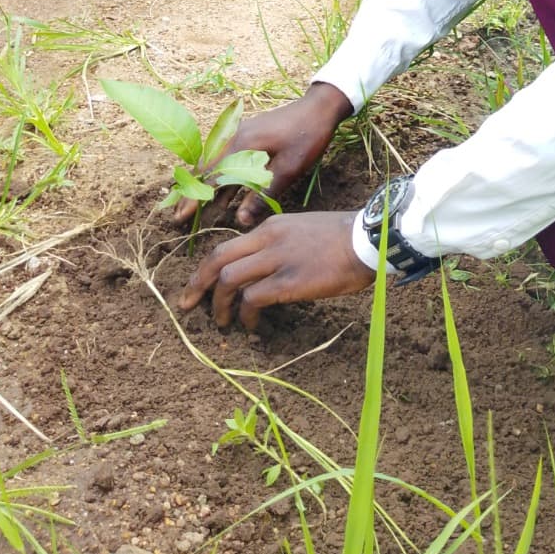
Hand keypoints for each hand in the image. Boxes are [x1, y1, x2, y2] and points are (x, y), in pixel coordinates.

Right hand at [173, 81, 351, 227]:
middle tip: (178, 216)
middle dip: (191, 192)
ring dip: (204, 184)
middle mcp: (234, 137)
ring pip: (213, 163)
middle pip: (205, 168)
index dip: (194, 199)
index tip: (179, 217)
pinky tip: (221, 191)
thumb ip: (262, 195)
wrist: (320, 107)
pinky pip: (225, 157)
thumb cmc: (306, 137)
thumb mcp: (288, 170)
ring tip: (193, 207)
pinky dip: (218, 174)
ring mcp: (240, 134)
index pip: (209, 177)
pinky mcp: (248, 135)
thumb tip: (239, 220)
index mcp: (240, 145)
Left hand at [178, 210, 373, 327]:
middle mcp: (268, 239)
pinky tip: (252, 326)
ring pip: (229, 279)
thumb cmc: (341, 238)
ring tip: (221, 323)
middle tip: (187, 305)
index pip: (226, 246)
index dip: (207, 268)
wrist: (366, 240)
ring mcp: (277, 259)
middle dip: (197, 284)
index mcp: (270, 227)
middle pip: (217, 259)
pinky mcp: (289, 281)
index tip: (198, 286)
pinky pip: (253, 299)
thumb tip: (264, 268)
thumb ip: (279, 244)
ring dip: (219, 305)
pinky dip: (246, 315)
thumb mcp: (302, 231)